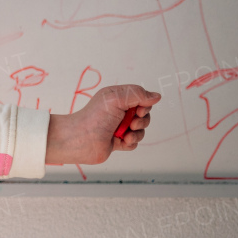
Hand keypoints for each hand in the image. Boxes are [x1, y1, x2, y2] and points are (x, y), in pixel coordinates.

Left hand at [45, 84, 160, 164]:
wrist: (81, 140)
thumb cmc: (95, 117)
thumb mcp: (116, 98)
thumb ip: (138, 94)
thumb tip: (156, 96)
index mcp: (117, 98)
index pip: (141, 98)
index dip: (144, 105)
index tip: (138, 110)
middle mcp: (119, 111)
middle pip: (144, 115)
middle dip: (142, 120)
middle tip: (131, 123)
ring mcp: (118, 127)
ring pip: (141, 130)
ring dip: (137, 133)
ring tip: (125, 134)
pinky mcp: (118, 141)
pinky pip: (134, 142)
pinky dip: (131, 142)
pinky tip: (122, 141)